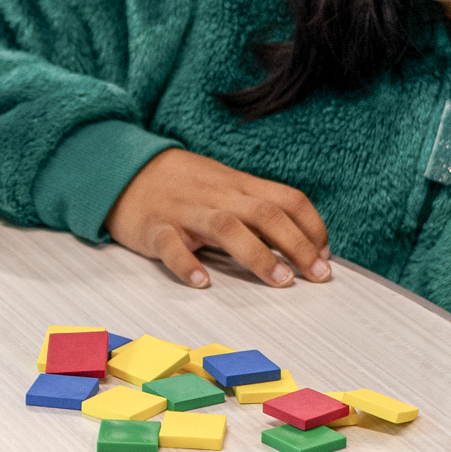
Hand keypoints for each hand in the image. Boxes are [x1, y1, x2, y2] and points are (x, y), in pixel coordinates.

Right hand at [108, 148, 332, 288]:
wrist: (124, 169)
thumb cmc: (182, 184)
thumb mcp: (224, 185)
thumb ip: (256, 207)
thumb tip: (298, 240)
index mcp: (237, 184)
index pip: (287, 199)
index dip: (312, 227)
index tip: (326, 256)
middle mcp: (216, 195)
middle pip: (265, 214)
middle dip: (297, 245)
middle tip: (318, 276)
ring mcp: (185, 211)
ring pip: (226, 227)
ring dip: (258, 254)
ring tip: (280, 281)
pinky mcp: (154, 228)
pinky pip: (171, 245)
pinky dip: (187, 264)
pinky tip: (202, 282)